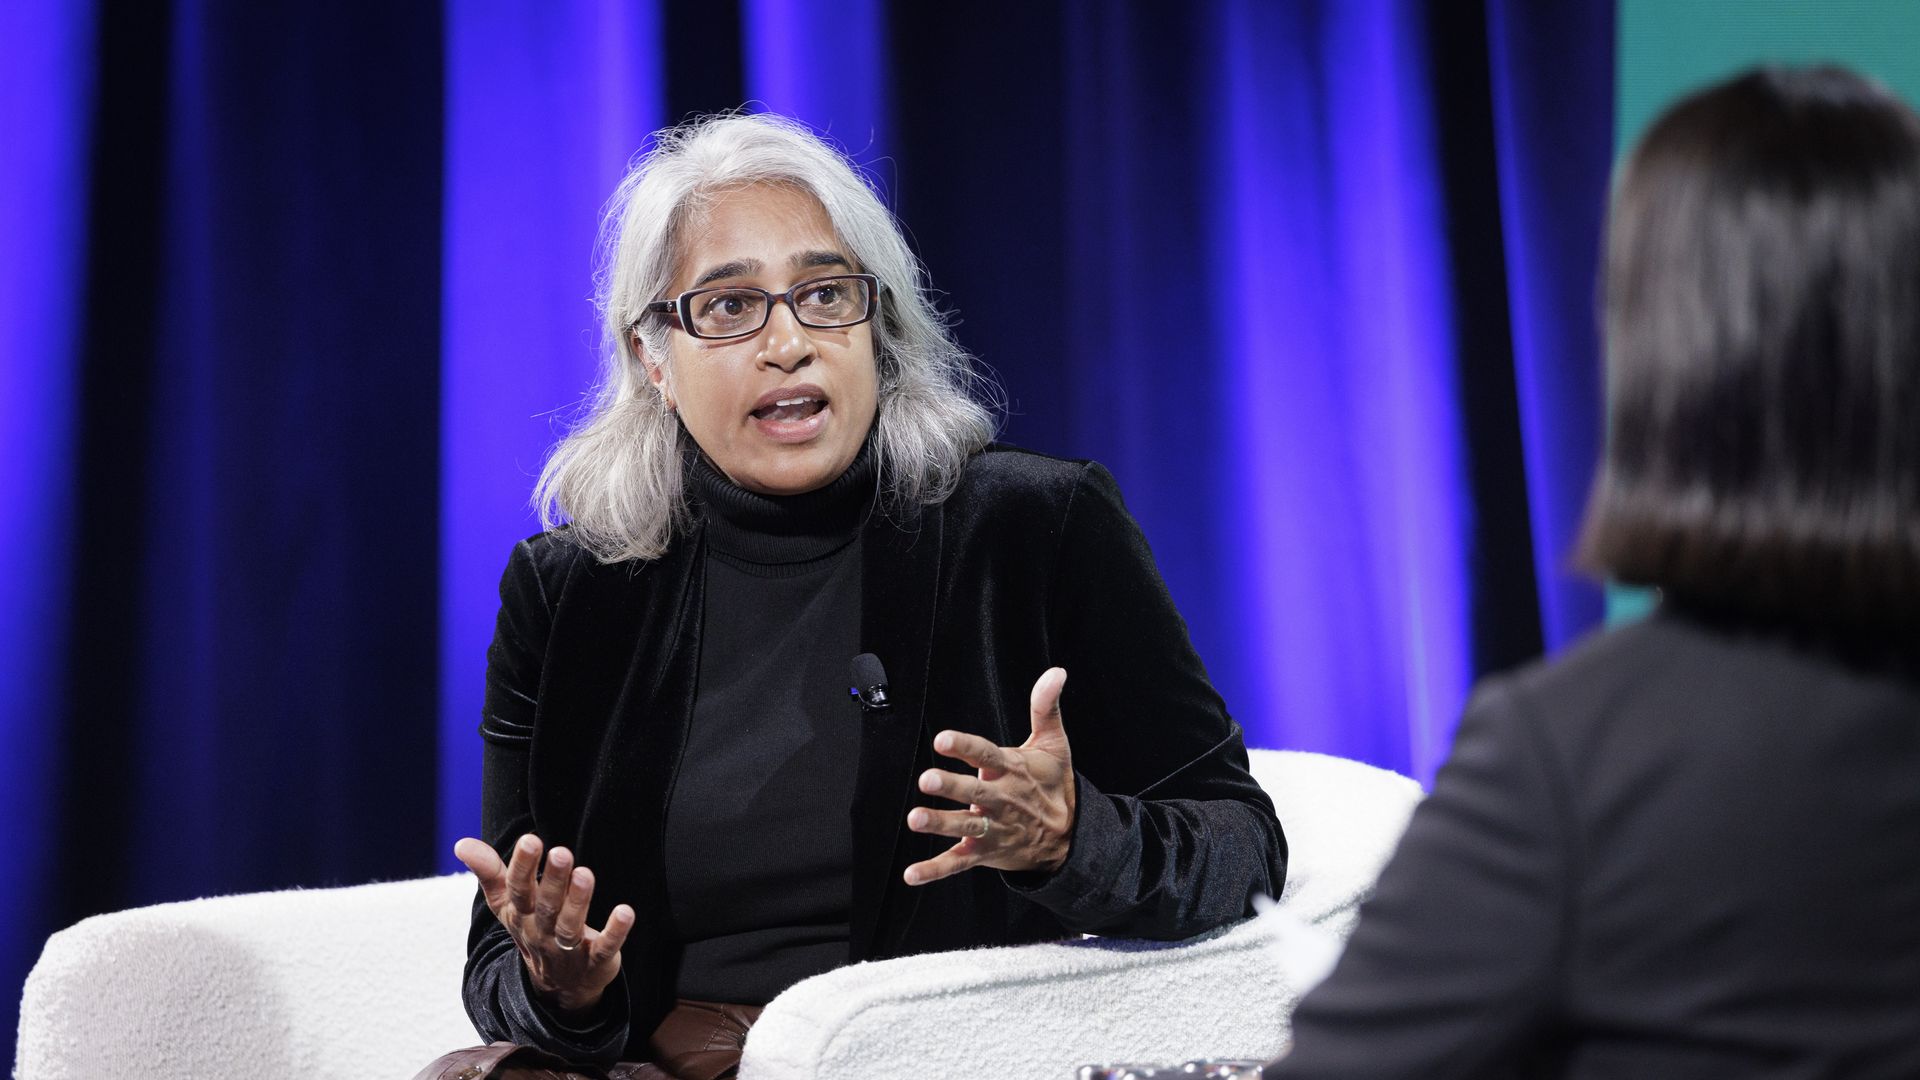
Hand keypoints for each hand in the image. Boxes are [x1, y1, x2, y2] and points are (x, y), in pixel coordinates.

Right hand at [454, 833, 633, 1014]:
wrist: (558, 985)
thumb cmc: (533, 928)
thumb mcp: (507, 904)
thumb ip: (490, 872)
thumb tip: (460, 843)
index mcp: (521, 914)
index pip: (518, 890)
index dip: (522, 866)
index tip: (530, 839)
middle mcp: (542, 931)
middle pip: (546, 906)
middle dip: (553, 880)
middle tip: (561, 852)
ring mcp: (569, 948)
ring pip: (571, 925)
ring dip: (578, 901)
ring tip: (585, 874)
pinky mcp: (596, 960)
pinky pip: (606, 947)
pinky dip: (616, 932)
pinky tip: (626, 912)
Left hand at [903, 667, 1075, 885]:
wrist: (1070, 837)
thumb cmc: (1054, 784)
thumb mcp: (1054, 744)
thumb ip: (1046, 707)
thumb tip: (1056, 671)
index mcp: (1012, 770)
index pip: (986, 755)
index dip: (965, 747)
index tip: (943, 739)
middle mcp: (1001, 800)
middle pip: (974, 793)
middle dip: (952, 788)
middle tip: (927, 780)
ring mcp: (992, 828)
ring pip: (963, 826)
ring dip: (940, 824)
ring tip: (915, 819)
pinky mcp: (984, 851)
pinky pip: (957, 862)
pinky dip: (934, 870)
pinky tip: (911, 874)